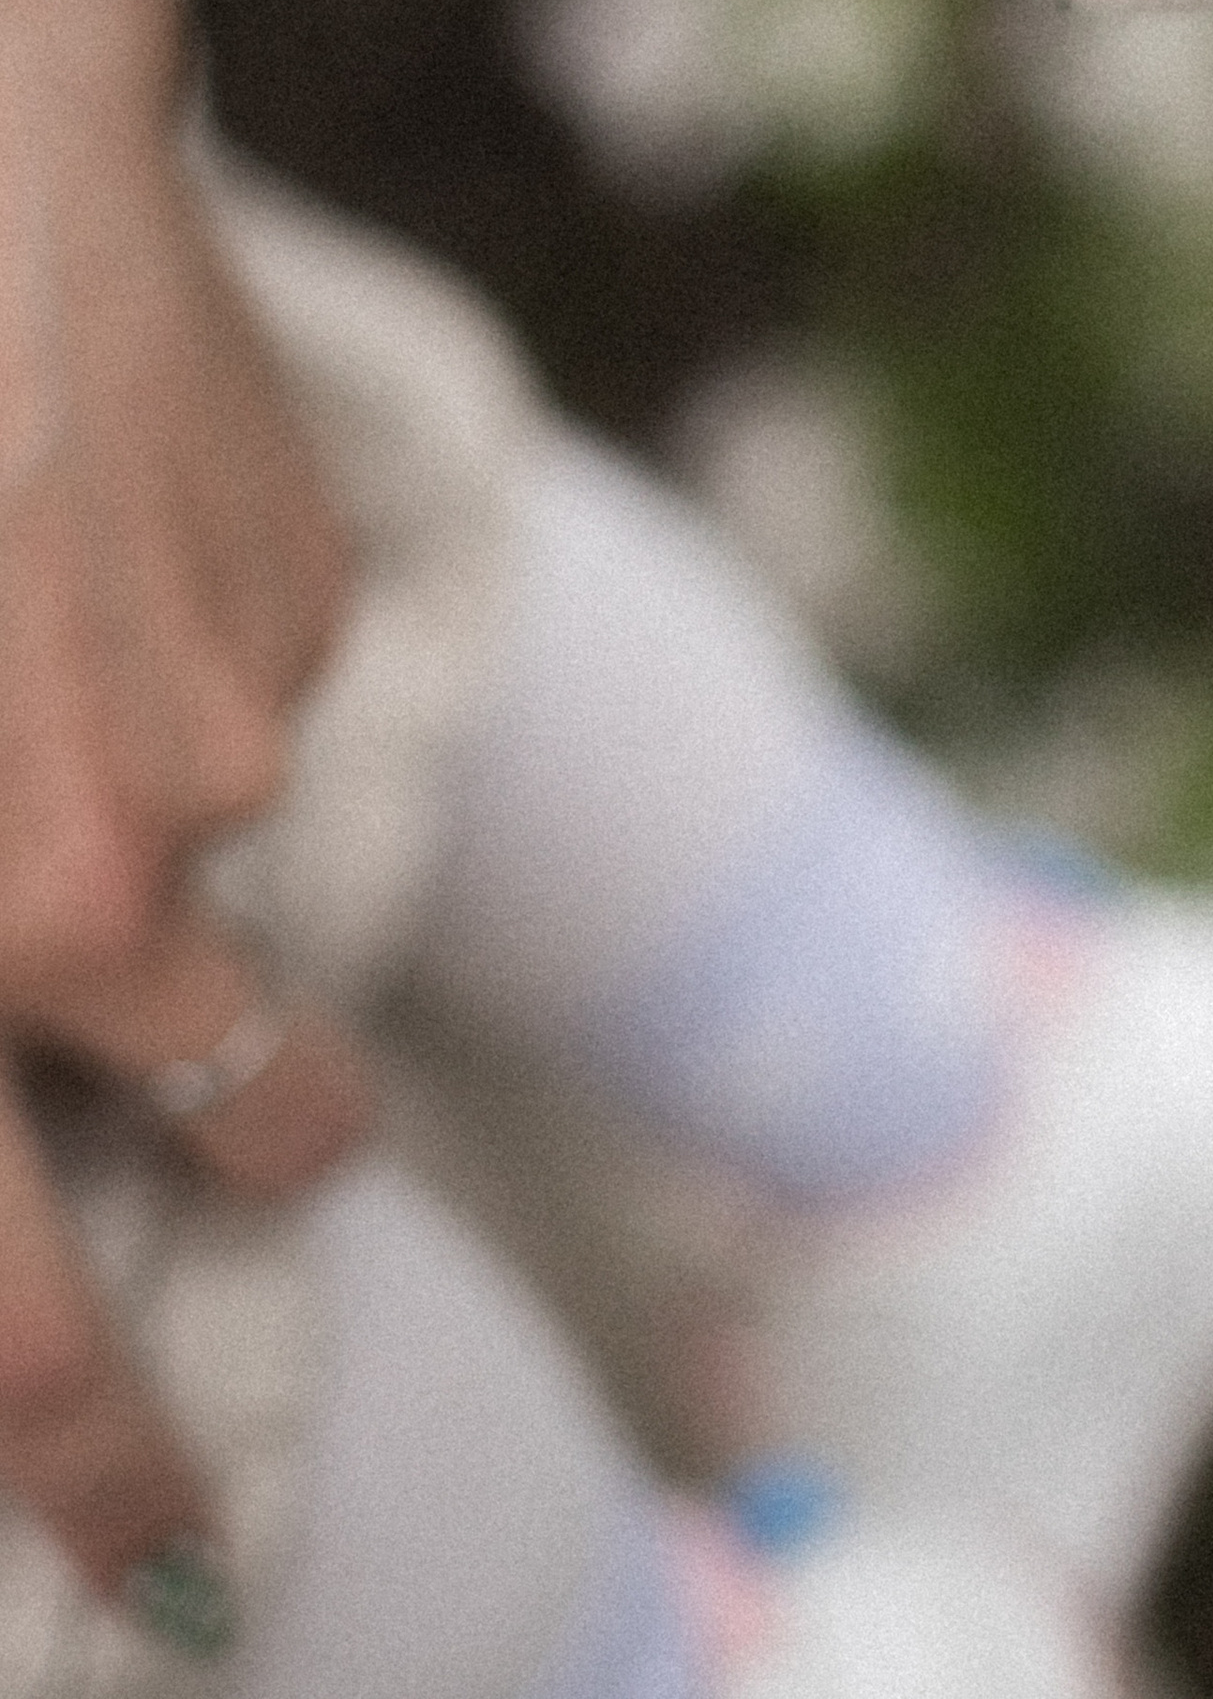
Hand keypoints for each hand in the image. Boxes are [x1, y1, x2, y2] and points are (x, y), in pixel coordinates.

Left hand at [0, 0, 370, 1617]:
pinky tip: (103, 508)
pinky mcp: (311, 595)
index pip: (23, 1304)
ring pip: (236, 862)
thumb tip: (57, 1055)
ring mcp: (238, 724)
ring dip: (167, 802)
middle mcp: (99, 869)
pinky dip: (199, 648)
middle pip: (268, 1106)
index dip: (105, 1475)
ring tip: (49, 622)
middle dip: (269, 1129)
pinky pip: (273, 690)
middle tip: (249, 1087)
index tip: (176, 1576)